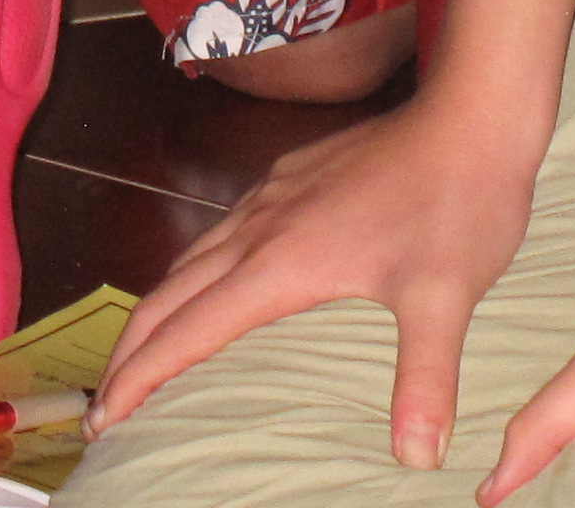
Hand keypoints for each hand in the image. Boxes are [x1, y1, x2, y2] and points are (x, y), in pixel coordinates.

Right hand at [91, 89, 540, 468]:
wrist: (469, 116)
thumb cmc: (457, 204)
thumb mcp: (446, 299)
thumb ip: (424, 380)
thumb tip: (419, 458)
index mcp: (281, 262)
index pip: (187, 330)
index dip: (140, 378)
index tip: (105, 417)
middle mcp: (260, 227)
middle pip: (168, 294)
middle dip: (129, 351)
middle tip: (105, 403)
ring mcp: (271, 196)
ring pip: (189, 259)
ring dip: (157, 310)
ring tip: (144, 352)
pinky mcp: (288, 176)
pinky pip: (219, 232)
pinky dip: (192, 272)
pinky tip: (213, 283)